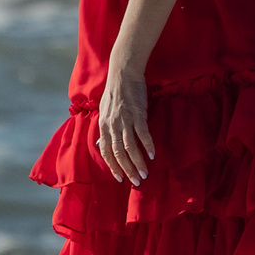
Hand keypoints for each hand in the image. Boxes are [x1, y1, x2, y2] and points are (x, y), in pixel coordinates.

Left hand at [97, 63, 154, 184]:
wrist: (123, 72)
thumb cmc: (115, 92)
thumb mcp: (104, 111)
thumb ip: (104, 130)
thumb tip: (101, 145)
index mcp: (103, 126)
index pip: (106, 152)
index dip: (112, 167)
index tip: (120, 179)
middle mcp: (112, 125)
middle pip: (119, 153)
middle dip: (128, 169)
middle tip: (137, 181)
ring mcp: (125, 120)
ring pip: (130, 147)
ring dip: (138, 162)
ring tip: (145, 174)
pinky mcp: (138, 113)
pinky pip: (143, 134)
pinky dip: (148, 146)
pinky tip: (153, 155)